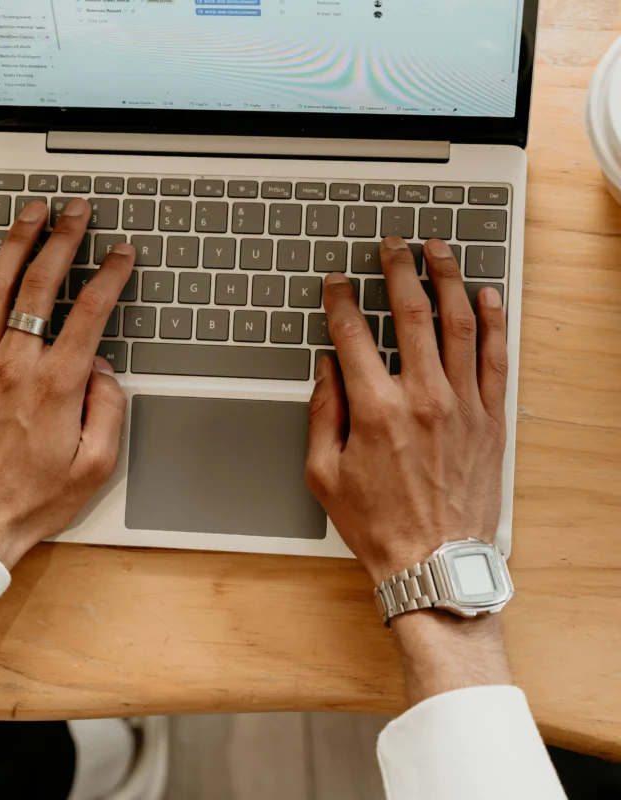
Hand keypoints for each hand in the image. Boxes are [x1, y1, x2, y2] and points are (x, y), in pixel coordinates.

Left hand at [0, 198, 134, 569]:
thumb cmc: (34, 497)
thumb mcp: (95, 465)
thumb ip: (108, 410)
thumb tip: (106, 370)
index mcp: (55, 386)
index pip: (88, 312)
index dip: (109, 275)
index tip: (120, 254)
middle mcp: (15, 366)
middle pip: (39, 285)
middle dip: (62, 240)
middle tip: (76, 211)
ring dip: (16, 244)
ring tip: (32, 214)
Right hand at [306, 237, 507, 585]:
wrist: (433, 562)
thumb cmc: (378, 523)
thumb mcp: (323, 473)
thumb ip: (322, 412)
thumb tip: (327, 367)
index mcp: (376, 411)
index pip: (353, 335)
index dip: (340, 300)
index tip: (337, 282)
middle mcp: (422, 399)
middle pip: (411, 314)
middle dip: (398, 270)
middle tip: (392, 246)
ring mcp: (463, 407)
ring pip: (458, 324)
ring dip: (447, 280)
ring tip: (439, 250)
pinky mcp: (491, 421)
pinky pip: (495, 359)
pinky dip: (492, 322)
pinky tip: (486, 296)